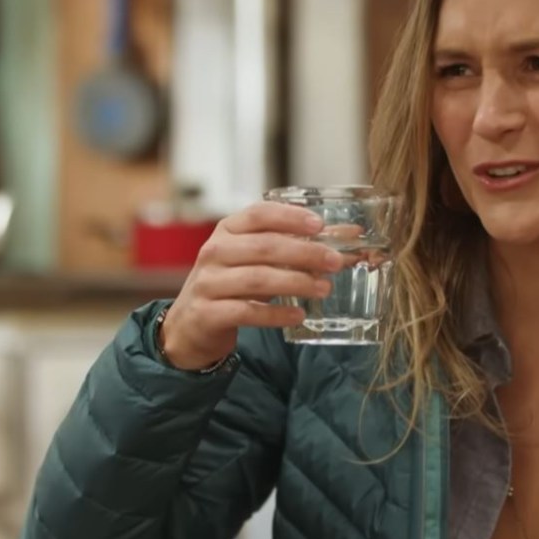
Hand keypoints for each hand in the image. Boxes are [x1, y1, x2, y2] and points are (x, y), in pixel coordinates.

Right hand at [159, 201, 344, 369]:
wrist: (190, 324)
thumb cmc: (231, 283)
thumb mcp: (254, 259)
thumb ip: (293, 247)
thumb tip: (348, 237)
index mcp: (227, 230)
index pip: (258, 214)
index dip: (289, 217)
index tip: (319, 225)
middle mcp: (215, 252)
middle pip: (264, 247)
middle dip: (304, 253)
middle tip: (335, 262)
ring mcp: (208, 283)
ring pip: (257, 279)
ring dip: (295, 283)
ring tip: (324, 288)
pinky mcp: (208, 313)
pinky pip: (247, 311)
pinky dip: (276, 315)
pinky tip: (299, 315)